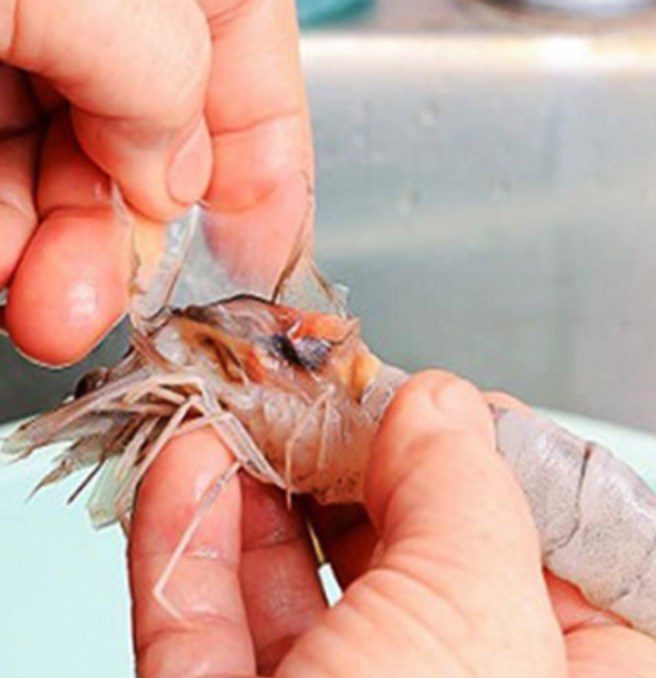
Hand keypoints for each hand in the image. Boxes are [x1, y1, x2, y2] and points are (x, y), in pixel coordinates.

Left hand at [0, 0, 310, 364]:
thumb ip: (161, 78)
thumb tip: (174, 179)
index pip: (254, 75)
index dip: (269, 183)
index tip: (262, 275)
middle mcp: (108, 6)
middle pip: (153, 141)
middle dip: (133, 243)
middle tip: (100, 306)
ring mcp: (29, 34)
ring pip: (66, 166)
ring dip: (60, 256)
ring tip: (38, 311)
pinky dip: (3, 231)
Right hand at [81, 372, 655, 677]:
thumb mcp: (479, 629)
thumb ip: (466, 497)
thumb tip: (447, 408)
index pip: (545, 553)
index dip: (489, 464)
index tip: (434, 398)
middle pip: (412, 557)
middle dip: (362, 462)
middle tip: (322, 389)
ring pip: (298, 582)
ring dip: (266, 486)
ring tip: (247, 409)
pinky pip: (203, 623)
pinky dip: (192, 537)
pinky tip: (190, 467)